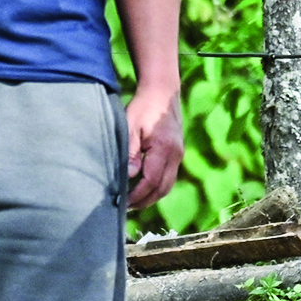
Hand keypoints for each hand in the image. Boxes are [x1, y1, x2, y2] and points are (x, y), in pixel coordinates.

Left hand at [123, 83, 184, 212]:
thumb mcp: (130, 127)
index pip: (151, 181)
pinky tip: (143, 188)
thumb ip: (130, 153)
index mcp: (164, 149)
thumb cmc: (143, 108)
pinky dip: (157, 187)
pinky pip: (169, 177)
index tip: (122, 202)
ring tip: (134, 202)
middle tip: (125, 207)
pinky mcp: (177, 153)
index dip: (137, 195)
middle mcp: (175, 155)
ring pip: (167, 185)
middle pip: (162, 188)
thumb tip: (130, 177)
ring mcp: (178, 155)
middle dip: (144, 201)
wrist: (162, 93)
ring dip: (151, 196)